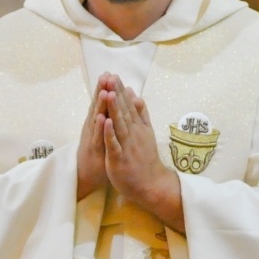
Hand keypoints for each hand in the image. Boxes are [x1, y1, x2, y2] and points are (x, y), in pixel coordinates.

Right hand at [77, 73, 113, 200]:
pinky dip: (99, 128)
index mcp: (97, 123)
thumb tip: (111, 104)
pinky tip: (102, 118)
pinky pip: (97, 138)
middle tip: (106, 75)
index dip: (105, 88)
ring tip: (104, 91)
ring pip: (96, 119)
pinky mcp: (93, 151)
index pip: (102, 103)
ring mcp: (92, 138)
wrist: (86, 176)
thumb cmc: (97, 154)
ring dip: (100, 106)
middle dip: (102, 91)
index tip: (110, 73)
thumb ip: (107, 118)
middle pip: (97, 106)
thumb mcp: (103, 133)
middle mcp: (92, 128)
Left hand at [103, 85, 184, 232]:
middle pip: (124, 111)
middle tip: (111, 77)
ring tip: (109, 93)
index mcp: (138, 127)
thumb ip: (141, 115)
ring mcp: (127, 146)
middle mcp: (133, 134)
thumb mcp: (146, 133)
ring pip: (120, 125)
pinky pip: (114, 144)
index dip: (120, 91)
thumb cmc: (144, 159)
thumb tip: (137, 96)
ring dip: (115, 109)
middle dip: (117, 94)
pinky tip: (106, 122)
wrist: (151, 184)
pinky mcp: (120, 159)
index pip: (128, 106)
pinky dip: (110, 133)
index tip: (114, 75)